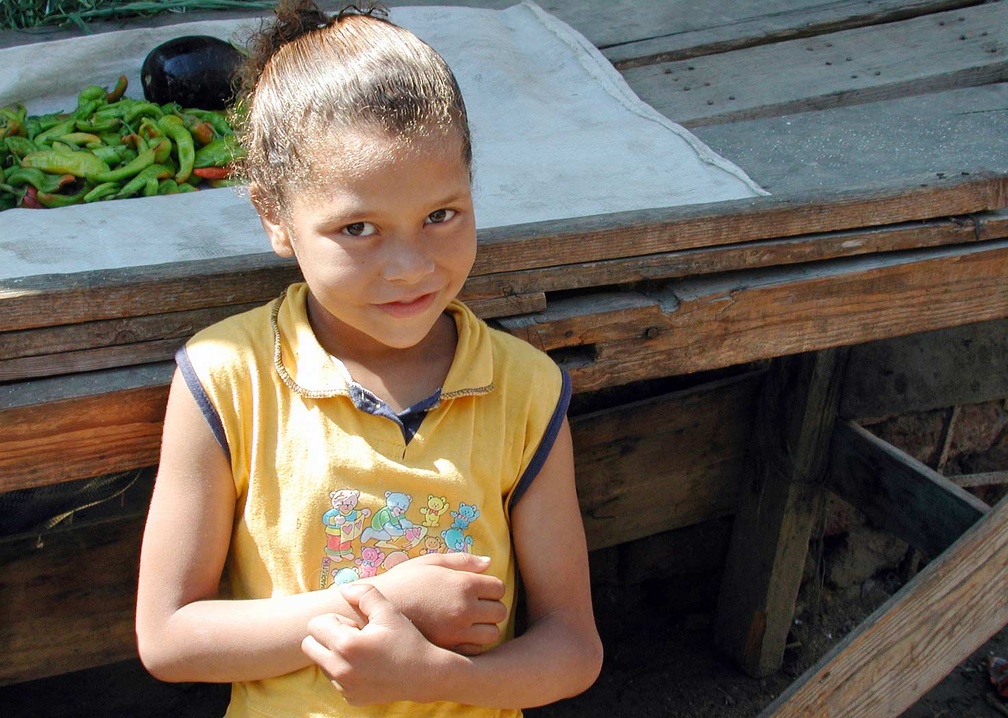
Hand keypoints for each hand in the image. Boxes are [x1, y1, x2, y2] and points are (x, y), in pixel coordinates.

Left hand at [304, 584, 448, 705]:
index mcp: (345, 645)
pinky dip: (345, 671)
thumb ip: (364, 594)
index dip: (336, 620)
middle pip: (309, 645)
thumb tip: (342, 588)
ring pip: (321, 663)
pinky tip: (368, 667)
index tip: (356, 625)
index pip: (314, 625)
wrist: (425, 675)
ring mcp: (343, 687)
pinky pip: (334, 680)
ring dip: (335, 654)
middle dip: (327, 637)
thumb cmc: (407, 640)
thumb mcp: (388, 611)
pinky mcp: (350, 698)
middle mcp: (339, 669)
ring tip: (364, 652)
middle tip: (356, 636)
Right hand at [361, 553, 506, 653]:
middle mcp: (464, 610)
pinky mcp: (448, 650)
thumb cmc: (403, 582)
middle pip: (500, 612)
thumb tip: (488, 563)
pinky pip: (476, 650)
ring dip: (486, 628)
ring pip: (492, 634)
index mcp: (463, 585)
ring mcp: (457, 633)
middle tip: (477, 606)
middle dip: (492, 607)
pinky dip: (474, 644)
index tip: (480, 589)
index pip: (499, 588)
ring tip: (471, 622)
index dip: (491, 588)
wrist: (374, 612)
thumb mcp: (430, 563)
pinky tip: (461, 636)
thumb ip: (462, 561)